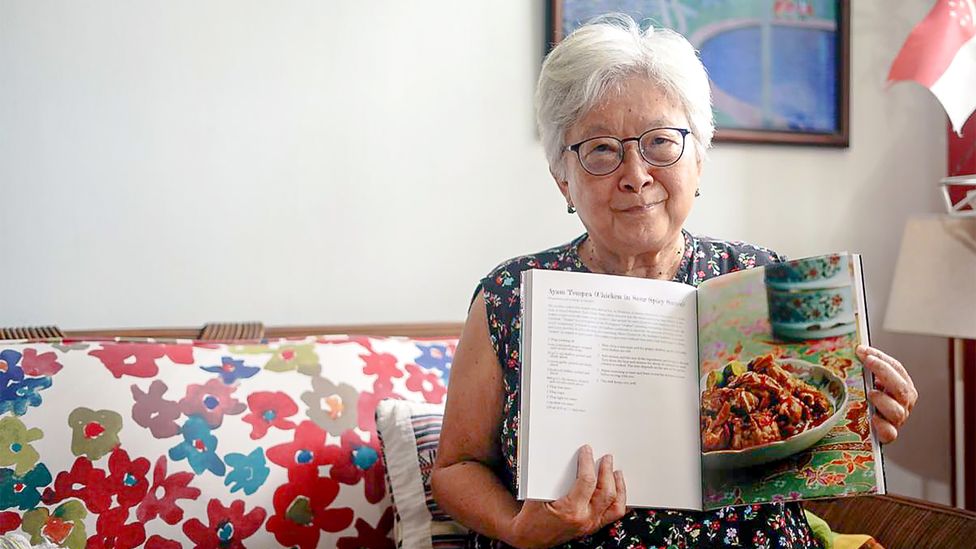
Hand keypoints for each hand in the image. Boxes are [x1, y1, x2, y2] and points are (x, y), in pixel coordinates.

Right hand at [508, 445, 626, 548]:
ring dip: (618, 487)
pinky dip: (619, 501)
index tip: (587, 451)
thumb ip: (551, 477)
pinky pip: (613, 515)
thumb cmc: (531, 518)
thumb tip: (562, 458)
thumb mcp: (537, 494)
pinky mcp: (592, 527)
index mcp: (570, 511)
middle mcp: (584, 519)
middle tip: (606, 459)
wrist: (530, 538)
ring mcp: (590, 525)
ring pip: (615, 505)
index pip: (587, 481)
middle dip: (607, 471)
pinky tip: (618, 492)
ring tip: (616, 473)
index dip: (588, 462)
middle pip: (606, 492)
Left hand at [857, 345, 917, 443]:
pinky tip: (872, 418)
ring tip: (870, 393)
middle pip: (901, 388)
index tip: (862, 350)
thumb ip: (867, 369)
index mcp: (902, 387)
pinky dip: (882, 426)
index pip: (897, 369)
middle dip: (884, 371)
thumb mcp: (869, 382)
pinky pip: (890, 433)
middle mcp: (903, 403)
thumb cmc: (868, 400)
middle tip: (867, 361)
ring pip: (897, 411)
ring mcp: (897, 420)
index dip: (881, 358)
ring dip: (883, 400)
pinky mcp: (888, 435)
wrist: (866, 428)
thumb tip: (858, 350)